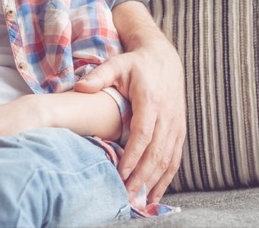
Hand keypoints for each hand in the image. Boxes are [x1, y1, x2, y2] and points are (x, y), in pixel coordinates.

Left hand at [74, 28, 184, 202]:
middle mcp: (167, 116)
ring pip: (168, 160)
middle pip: (156, 152)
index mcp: (151, 101)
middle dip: (142, 177)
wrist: (164, 59)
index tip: (120, 173)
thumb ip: (99, 76)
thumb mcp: (116, 64)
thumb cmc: (136, 64)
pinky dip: (166, 178)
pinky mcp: (179, 131)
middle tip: (126, 196)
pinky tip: (155, 193)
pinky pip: (175, 159)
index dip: (133, 155)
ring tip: (139, 200)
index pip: (143, 133)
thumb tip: (80, 87)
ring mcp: (176, 125)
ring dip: (154, 182)